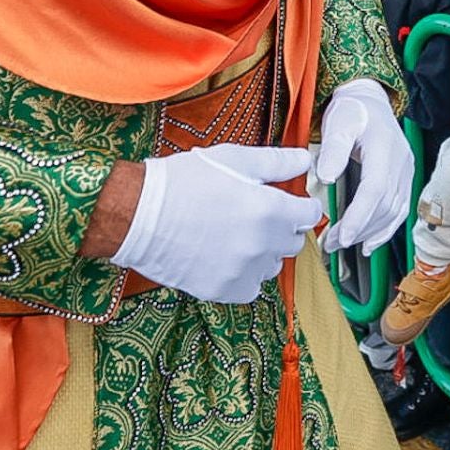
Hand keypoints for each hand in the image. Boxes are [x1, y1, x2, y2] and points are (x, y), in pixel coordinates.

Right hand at [110, 144, 322, 303]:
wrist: (139, 215)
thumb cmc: (184, 181)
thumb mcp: (233, 159)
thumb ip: (275, 162)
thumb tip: (305, 161)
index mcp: (269, 210)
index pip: (310, 214)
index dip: (301, 204)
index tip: (289, 201)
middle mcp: (262, 245)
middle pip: (294, 240)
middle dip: (283, 226)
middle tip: (256, 214)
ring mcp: (244, 271)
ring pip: (273, 265)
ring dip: (264, 252)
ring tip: (235, 234)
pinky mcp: (224, 290)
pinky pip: (251, 287)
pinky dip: (245, 275)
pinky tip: (226, 257)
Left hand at [314, 80, 411, 253]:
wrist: (370, 101)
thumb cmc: (352, 111)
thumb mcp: (338, 122)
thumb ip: (333, 149)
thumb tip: (327, 177)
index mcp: (385, 147)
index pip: (375, 189)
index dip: (360, 216)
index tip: (342, 236)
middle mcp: (401, 162)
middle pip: (385, 206)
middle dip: (359, 230)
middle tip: (332, 244)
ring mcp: (406, 172)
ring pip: (394, 212)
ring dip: (370, 233)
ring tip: (343, 245)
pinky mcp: (404, 180)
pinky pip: (400, 210)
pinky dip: (385, 230)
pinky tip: (369, 243)